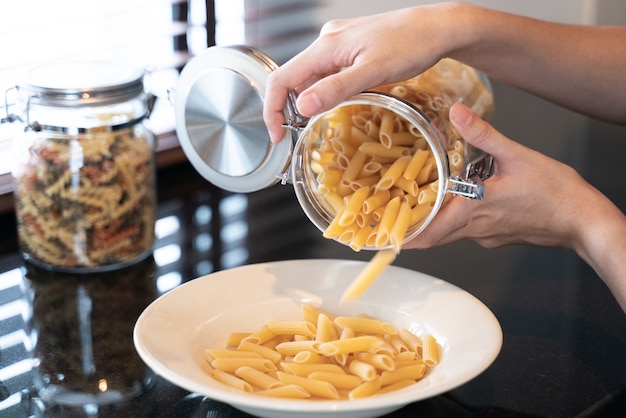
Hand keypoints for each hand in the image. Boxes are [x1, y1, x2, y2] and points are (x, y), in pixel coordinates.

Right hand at [263, 3, 460, 142]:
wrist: (437, 28)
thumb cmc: (411, 45)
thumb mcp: (373, 72)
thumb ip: (337, 89)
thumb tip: (303, 108)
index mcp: (326, 47)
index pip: (282, 78)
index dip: (272, 110)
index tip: (278, 136)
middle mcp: (327, 42)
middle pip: (294, 79)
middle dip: (290, 109)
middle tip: (297, 136)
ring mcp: (338, 44)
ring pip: (312, 77)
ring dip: (311, 101)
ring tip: (318, 123)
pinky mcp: (350, 49)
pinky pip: (328, 73)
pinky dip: (327, 91)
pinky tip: (340, 102)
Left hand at [405, 102, 597, 249]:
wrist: (584, 220)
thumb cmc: (556, 193)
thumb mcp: (517, 156)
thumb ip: (482, 135)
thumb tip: (456, 113)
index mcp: (474, 211)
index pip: (429, 234)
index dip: (405, 236)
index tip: (386, 234)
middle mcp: (476, 229)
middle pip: (435, 236)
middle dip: (415, 226)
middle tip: (397, 213)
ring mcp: (488, 235)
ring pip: (452, 233)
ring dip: (437, 220)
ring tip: (423, 202)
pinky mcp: (499, 236)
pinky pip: (470, 230)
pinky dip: (457, 219)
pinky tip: (462, 201)